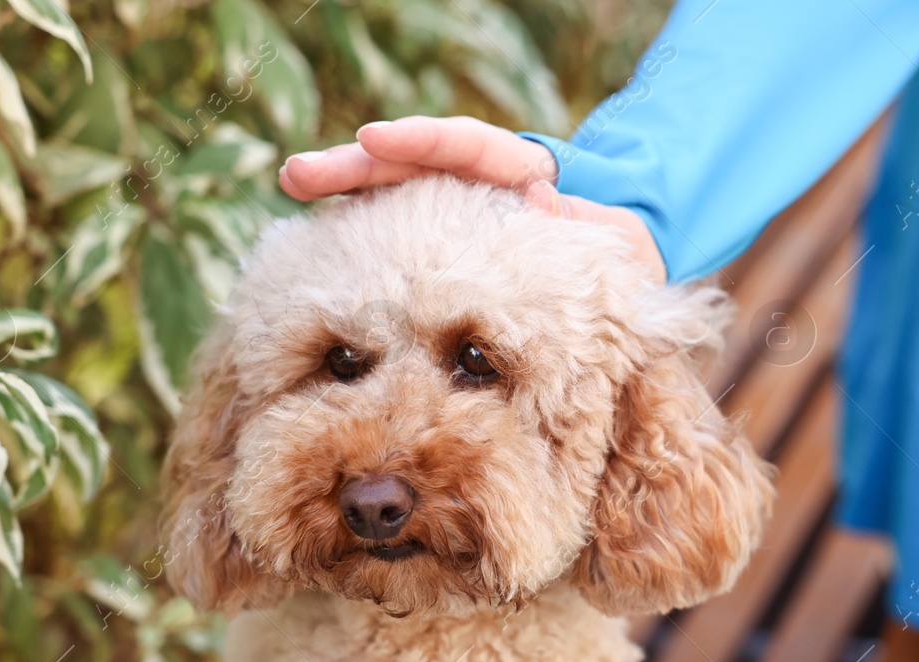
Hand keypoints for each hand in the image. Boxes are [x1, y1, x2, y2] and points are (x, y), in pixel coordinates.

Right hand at [278, 115, 664, 280]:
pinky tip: (319, 242)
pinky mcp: (446, 242)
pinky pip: (399, 232)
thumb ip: (588, 231)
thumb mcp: (618, 246)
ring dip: (346, 188)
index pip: (469, 145)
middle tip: (297, 173)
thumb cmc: (624, 254)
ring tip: (292, 185)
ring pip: (397, 192)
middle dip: (358, 164)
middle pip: (415, 161)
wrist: (626, 265)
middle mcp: (482, 182)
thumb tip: (541, 208)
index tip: (375, 139)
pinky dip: (362, 234)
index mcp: (526, 172)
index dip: (422, 143)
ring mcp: (460, 209)